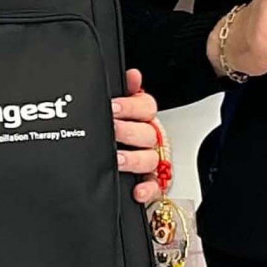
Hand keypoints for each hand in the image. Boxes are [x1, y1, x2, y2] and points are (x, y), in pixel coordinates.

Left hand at [114, 68, 162, 206]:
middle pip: (148, 132)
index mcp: (142, 119)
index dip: (130, 106)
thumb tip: (132, 75)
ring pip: (150, 158)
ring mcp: (150, 161)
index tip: (112, 106)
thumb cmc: (116, 134)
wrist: (110, 169)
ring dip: (134, 159)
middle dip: (128, 131)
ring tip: (117, 159)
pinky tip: (136, 191)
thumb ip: (123, 92)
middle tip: (111, 130)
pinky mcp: (151, 183)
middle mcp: (149, 139)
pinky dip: (147, 190)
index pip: (146, 106)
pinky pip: (155, 187)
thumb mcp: (116, 110)